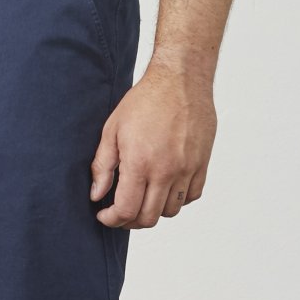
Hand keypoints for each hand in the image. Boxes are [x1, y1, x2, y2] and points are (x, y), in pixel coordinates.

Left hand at [89, 61, 216, 227]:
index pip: (126, 211)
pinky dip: (177, 199)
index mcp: (140, 163)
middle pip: (148, 218)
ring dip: (154, 211)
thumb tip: (96, 195)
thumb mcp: (112, 130)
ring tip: (142, 198)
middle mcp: (166, 170)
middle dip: (130, 221)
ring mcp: (187, 168)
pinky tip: (164, 188)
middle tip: (120, 212)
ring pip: (171, 211)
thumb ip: (103, 166)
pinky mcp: (202, 163)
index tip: (105, 215)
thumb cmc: (145, 100)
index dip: (112, 220)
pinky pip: (191, 196)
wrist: (181, 79)